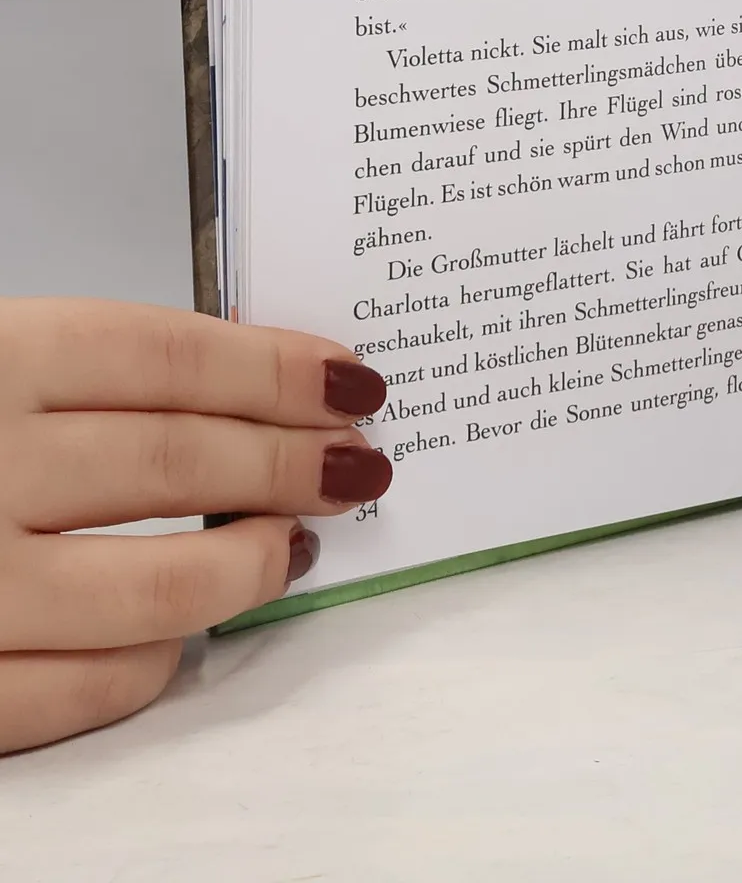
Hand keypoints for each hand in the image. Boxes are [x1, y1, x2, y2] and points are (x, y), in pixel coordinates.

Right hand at [0, 299, 391, 753]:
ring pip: (152, 592)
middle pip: (178, 463)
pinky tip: (182, 637)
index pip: (172, 357)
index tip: (352, 382)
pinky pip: (76, 692)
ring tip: (296, 544)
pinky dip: (148, 665)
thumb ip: (86, 373)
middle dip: (290, 464)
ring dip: (246, 569)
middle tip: (356, 462)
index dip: (279, 370)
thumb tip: (256, 383)